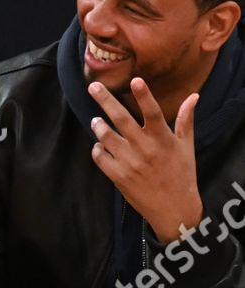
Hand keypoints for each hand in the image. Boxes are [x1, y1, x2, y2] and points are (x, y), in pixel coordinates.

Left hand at [88, 78, 203, 241]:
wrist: (173, 207)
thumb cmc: (181, 173)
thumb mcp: (186, 146)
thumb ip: (185, 120)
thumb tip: (194, 96)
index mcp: (163, 139)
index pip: (152, 112)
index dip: (144, 96)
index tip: (135, 80)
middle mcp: (144, 148)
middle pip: (121, 119)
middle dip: (105, 101)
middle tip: (93, 87)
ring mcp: (129, 162)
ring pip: (105, 136)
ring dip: (98, 125)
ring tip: (96, 120)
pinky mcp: (117, 176)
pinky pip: (100, 157)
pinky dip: (97, 149)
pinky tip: (100, 146)